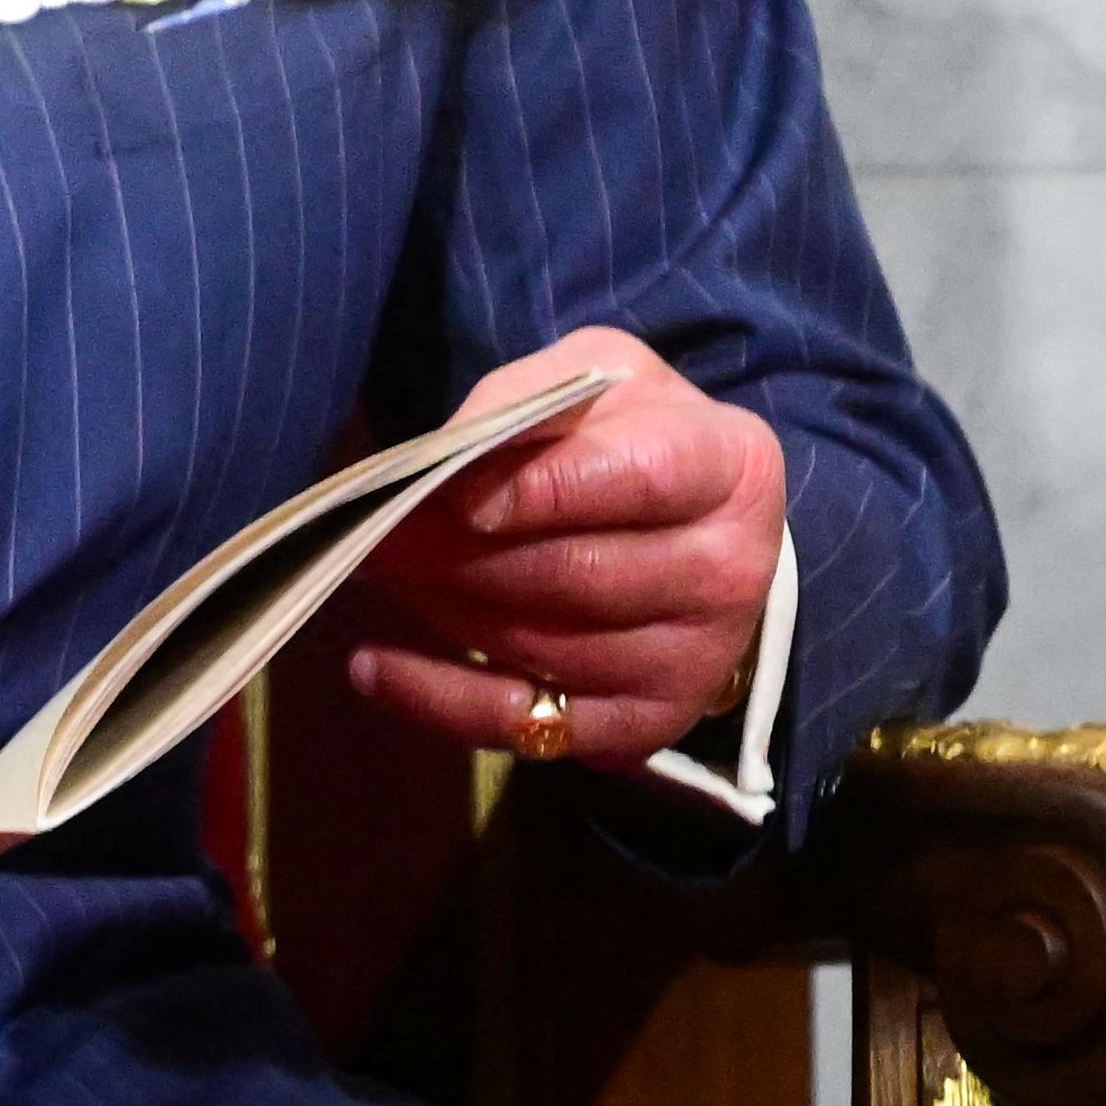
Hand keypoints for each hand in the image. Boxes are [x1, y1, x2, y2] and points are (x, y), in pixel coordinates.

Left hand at [342, 326, 782, 774]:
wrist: (696, 530)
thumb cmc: (630, 437)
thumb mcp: (595, 379)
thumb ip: (528, 404)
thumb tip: (451, 464)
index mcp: (732, 466)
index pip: (639, 479)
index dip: (544, 491)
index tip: (458, 495)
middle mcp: (729, 572)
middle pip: (578, 574)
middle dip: (459, 554)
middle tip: (376, 531)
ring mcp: (693, 660)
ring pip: (544, 647)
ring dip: (442, 610)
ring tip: (374, 568)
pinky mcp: (646, 726)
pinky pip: (527, 726)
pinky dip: (439, 699)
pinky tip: (374, 665)